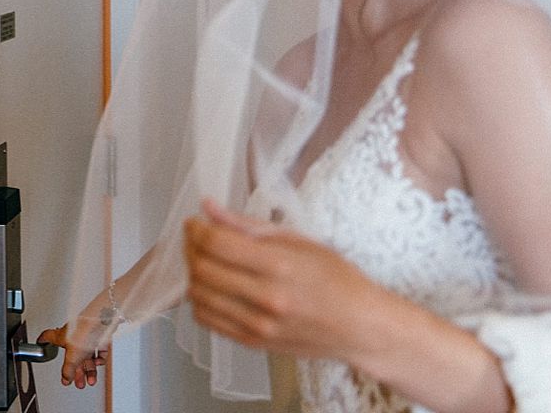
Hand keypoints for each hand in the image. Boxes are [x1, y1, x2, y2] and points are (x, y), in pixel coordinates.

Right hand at [37, 324, 108, 388]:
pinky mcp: (100, 336)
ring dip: (90, 370)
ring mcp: (87, 335)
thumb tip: (66, 378)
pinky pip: (99, 350)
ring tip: (91, 380)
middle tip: (78, 382)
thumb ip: (68, 369)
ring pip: (88, 355)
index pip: (48, 337)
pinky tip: (99, 362)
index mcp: (62, 336)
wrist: (102, 321)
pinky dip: (100, 358)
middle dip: (76, 371)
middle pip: (73, 355)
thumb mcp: (72, 357)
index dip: (43, 340)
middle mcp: (74, 335)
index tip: (40, 342)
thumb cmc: (84, 332)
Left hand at [184, 198, 400, 363]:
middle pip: (203, 269)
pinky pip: (208, 320)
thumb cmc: (338, 280)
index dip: (197, 229)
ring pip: (199, 296)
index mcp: (281, 266)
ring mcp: (257, 325)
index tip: (195, 222)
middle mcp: (266, 298)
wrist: (359, 326)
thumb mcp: (302, 241)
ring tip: (203, 260)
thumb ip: (250, 226)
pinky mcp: (252, 342)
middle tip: (195, 237)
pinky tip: (212, 287)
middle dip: (190, 248)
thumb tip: (211, 208)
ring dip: (192, 274)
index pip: (217, 244)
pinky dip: (200, 300)